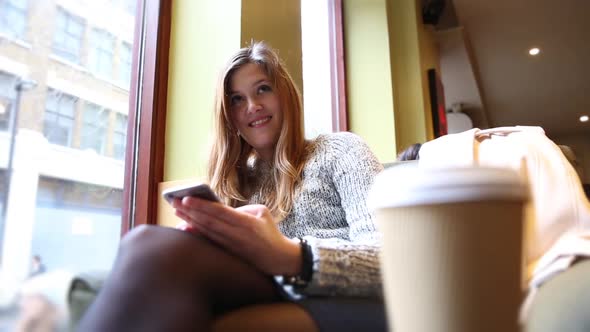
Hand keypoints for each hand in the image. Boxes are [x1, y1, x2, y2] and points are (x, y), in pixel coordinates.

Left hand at [172, 197, 301, 275]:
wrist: (278, 259)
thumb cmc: (270, 232)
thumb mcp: (262, 213)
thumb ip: (242, 209)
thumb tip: (220, 209)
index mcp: (246, 223)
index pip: (219, 212)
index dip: (202, 205)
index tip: (186, 198)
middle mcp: (236, 235)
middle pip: (208, 222)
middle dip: (190, 211)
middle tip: (174, 202)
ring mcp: (230, 246)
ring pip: (206, 232)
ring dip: (190, 221)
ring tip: (176, 211)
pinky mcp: (227, 253)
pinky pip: (209, 242)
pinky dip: (196, 234)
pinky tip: (185, 228)